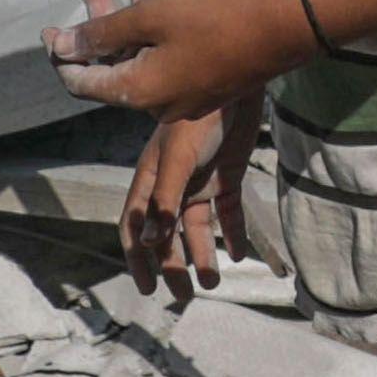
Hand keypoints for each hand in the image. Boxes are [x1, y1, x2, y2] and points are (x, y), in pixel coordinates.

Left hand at [50, 0, 313, 120]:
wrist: (280, 33)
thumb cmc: (214, 20)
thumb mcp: (151, 18)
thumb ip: (103, 33)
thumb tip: (60, 46)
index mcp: (138, 91)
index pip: (82, 82)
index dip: (61, 56)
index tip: (49, 31)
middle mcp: (156, 106)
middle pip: (112, 71)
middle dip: (100, 32)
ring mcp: (182, 101)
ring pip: (142, 62)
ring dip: (132, 27)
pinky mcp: (203, 89)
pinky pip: (167, 62)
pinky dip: (159, 35)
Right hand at [120, 91, 254, 302]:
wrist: (239, 80)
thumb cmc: (201, 116)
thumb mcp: (178, 158)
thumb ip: (165, 199)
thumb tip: (151, 242)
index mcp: (151, 178)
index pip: (136, 226)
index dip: (138, 258)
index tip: (148, 289)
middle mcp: (172, 183)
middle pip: (166, 234)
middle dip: (172, 266)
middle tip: (185, 296)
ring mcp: (200, 180)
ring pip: (197, 227)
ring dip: (202, 255)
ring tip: (213, 282)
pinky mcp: (228, 175)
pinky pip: (229, 211)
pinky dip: (233, 233)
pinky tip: (241, 253)